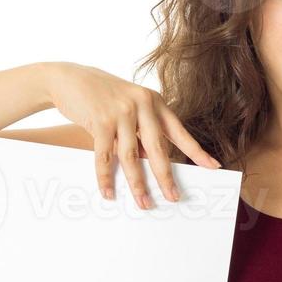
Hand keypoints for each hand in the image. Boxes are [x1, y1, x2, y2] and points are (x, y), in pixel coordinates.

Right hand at [49, 62, 222, 207]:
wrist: (69, 78)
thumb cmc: (102, 96)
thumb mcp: (128, 108)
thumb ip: (140, 132)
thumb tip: (149, 164)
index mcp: (154, 101)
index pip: (179, 131)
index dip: (196, 151)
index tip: (213, 167)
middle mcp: (141, 105)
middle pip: (158, 149)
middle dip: (166, 177)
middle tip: (174, 197)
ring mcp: (120, 112)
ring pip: (132, 157)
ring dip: (137, 184)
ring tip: (143, 203)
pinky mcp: (100, 120)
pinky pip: (105, 156)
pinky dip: (106, 177)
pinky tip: (108, 192)